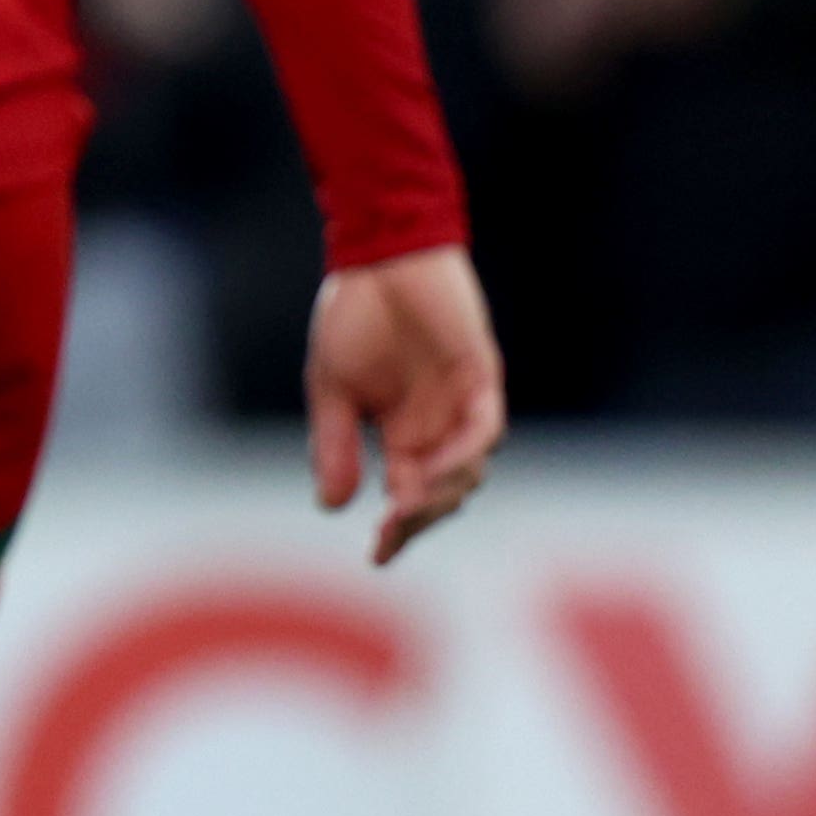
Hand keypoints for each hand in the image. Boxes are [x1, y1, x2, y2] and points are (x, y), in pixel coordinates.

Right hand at [305, 244, 505, 564]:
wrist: (378, 257)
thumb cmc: (355, 315)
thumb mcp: (331, 388)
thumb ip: (332, 444)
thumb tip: (331, 507)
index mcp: (403, 433)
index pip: (406, 495)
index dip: (397, 531)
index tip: (376, 558)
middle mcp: (439, 427)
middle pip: (442, 494)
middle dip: (417, 520)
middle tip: (391, 533)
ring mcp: (463, 404)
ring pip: (469, 471)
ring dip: (441, 493)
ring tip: (408, 504)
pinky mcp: (482, 378)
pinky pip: (485, 430)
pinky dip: (464, 454)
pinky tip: (433, 468)